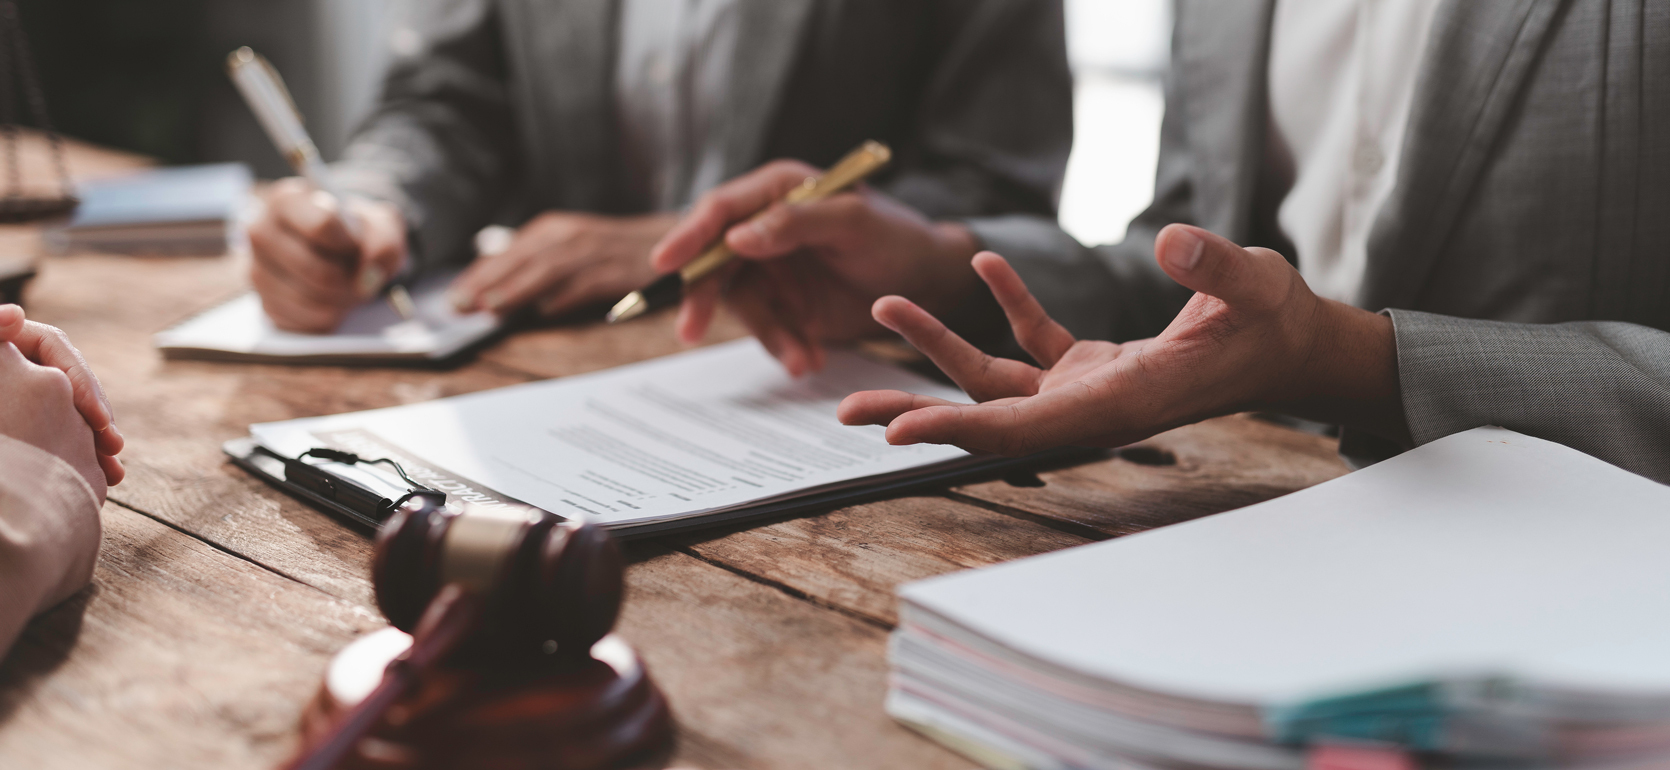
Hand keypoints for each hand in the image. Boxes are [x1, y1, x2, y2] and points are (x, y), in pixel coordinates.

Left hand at [0, 305, 122, 485]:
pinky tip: (102, 475)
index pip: (57, 351)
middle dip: (97, 417)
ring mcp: (31, 393)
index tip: (98, 419)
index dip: (82, 383)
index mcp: (12, 342)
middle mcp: (22, 364)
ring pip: (74, 412)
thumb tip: (14, 314)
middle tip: (112, 446)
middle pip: (72, 382)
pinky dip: (85, 453)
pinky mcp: (36, 422)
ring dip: (97, 440)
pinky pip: (67, 433)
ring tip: (113, 471)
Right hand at [248, 178, 408, 332]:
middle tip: (360, 275)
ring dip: (343, 300)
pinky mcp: (265, 303)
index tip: (356, 244)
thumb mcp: (382, 225)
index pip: (323, 225)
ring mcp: (257, 270)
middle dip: (350, 281)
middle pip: (318, 272)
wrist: (342, 250)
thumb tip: (367, 280)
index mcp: (287, 200)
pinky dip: (331, 316)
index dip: (351, 244)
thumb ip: (383, 244)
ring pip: (312, 299)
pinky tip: (334, 300)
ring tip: (349, 285)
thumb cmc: (357, 232)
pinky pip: (306, 321)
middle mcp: (261, 232)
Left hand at [448, 211, 677, 317]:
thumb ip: (539, 270)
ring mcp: (598, 250)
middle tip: (459, 305)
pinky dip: (566, 295)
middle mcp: (573, 234)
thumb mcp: (573, 252)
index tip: (454, 297)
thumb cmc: (617, 253)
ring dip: (518, 288)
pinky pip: (589, 281)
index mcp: (556, 229)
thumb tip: (497, 296)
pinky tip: (544, 312)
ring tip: (490, 308)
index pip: (509, 251)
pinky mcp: (621, 269)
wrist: (676, 240)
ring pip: (549, 268)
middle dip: (489, 281)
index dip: (480, 273)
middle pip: (523, 257)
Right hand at [651, 160, 981, 375]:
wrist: (929, 284)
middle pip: (713, 260)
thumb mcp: (852, 223)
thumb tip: (735, 237)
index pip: (721, 209)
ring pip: (741, 305)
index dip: (689, 235)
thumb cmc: (896, 238)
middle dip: (704, 298)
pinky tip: (810, 359)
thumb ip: (795, 222)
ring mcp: (771, 268)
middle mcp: (764, 226)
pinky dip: (784, 347)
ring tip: (803, 359)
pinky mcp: (784, 304)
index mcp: (777, 189)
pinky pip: (768, 329)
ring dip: (767, 334)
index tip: (665, 263)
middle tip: (690, 332)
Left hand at [837, 225, 1408, 454]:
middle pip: (986, 418)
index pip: (1021, 427)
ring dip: (939, 347)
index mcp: (1119, 402)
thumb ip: (1214, 268)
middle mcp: (1091, 406)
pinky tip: (982, 265)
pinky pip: (1032, 339)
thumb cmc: (1277, 322)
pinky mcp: (1091, 366)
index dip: (956, 430)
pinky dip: (1005, 305)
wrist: (1293, 344)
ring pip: (996, 380)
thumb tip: (1173, 242)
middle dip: (916, 413)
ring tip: (883, 309)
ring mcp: (1087, 388)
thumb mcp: (1256, 284)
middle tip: (846, 410)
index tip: (896, 430)